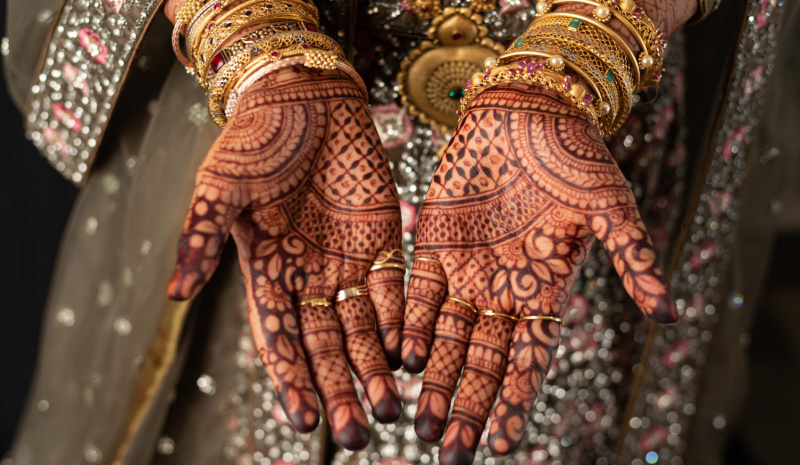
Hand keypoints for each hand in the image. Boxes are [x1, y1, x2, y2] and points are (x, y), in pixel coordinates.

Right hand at [167, 66, 405, 449]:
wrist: (305, 98)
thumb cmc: (256, 138)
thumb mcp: (221, 185)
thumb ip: (201, 237)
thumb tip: (176, 292)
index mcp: (265, 271)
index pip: (278, 337)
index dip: (290, 378)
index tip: (304, 418)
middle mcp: (307, 277)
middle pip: (325, 346)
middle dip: (339, 389)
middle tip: (355, 435)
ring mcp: (346, 262)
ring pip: (363, 329)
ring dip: (375, 369)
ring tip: (388, 409)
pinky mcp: (382, 242)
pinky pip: (393, 290)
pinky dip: (402, 322)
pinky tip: (410, 355)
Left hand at [402, 86, 677, 463]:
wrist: (528, 109)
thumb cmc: (574, 155)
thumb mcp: (610, 207)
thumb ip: (631, 260)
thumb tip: (670, 316)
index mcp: (545, 290)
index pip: (528, 360)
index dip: (514, 401)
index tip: (501, 444)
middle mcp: (502, 291)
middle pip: (482, 362)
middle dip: (467, 407)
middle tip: (449, 452)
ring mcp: (465, 270)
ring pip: (446, 339)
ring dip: (434, 380)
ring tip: (420, 424)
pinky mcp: (432, 245)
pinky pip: (417, 295)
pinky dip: (410, 326)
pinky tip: (402, 361)